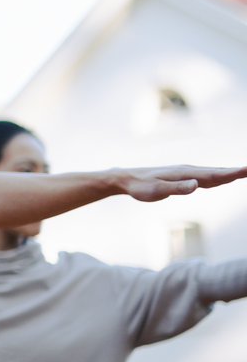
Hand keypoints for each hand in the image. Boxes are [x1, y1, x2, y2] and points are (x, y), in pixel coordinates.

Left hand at [109, 164, 246, 201]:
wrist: (126, 179)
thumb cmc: (140, 186)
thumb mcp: (156, 190)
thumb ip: (176, 188)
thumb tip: (196, 185)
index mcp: (185, 173)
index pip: (214, 174)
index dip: (232, 173)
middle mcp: (188, 171)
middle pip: (217, 172)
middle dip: (237, 172)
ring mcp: (186, 173)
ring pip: (213, 173)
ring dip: (230, 173)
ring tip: (245, 172)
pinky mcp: (183, 177)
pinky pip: (206, 176)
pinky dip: (219, 176)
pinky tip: (224, 178)